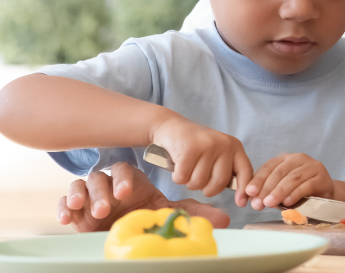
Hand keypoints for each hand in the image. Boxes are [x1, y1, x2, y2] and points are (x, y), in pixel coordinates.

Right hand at [57, 162, 229, 231]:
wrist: (120, 226)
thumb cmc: (144, 215)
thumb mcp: (167, 213)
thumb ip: (193, 213)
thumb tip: (226, 218)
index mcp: (131, 181)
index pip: (125, 171)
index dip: (125, 179)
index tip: (129, 193)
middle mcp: (109, 185)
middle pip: (102, 177)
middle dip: (105, 189)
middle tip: (112, 204)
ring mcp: (90, 195)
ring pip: (83, 186)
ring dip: (86, 197)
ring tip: (92, 211)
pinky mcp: (75, 208)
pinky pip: (65, 202)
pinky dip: (65, 206)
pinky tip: (68, 217)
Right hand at [149, 115, 253, 199]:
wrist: (171, 126)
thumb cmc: (196, 147)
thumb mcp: (217, 154)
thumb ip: (227, 169)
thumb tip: (241, 196)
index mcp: (235, 147)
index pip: (246, 171)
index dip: (244, 190)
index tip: (241, 204)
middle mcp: (224, 145)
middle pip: (219, 182)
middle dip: (207, 189)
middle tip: (198, 181)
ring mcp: (207, 145)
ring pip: (199, 182)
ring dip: (189, 183)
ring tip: (187, 170)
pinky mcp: (189, 149)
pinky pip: (183, 177)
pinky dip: (177, 178)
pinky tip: (177, 166)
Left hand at [244, 153, 334, 209]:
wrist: (325, 196)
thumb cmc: (299, 193)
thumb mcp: (280, 189)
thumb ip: (267, 190)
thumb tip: (250, 197)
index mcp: (286, 158)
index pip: (269, 167)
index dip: (257, 180)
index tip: (248, 193)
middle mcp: (299, 158)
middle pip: (279, 172)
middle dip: (266, 189)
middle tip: (258, 203)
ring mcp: (312, 167)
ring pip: (292, 178)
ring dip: (279, 192)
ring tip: (269, 203)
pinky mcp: (323, 178)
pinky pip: (307, 185)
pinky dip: (295, 194)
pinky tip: (287, 202)